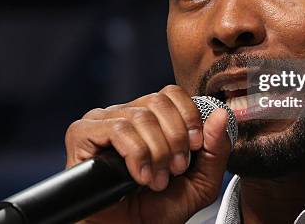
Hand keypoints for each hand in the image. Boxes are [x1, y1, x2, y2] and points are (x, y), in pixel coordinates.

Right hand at [64, 85, 231, 223]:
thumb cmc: (156, 210)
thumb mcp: (200, 183)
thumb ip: (215, 150)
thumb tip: (222, 115)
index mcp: (150, 119)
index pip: (171, 93)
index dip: (189, 116)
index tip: (195, 146)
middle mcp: (125, 114)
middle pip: (158, 101)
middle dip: (175, 138)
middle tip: (176, 169)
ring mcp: (102, 122)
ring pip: (140, 116)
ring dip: (156, 152)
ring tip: (157, 180)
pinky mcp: (82, 134)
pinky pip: (117, 128)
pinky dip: (136, 154)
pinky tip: (139, 177)